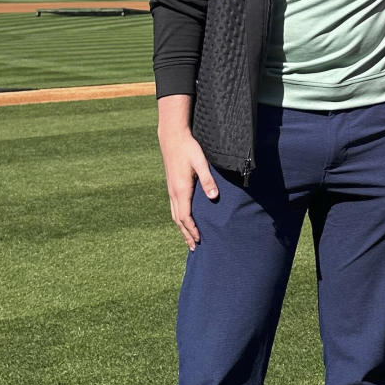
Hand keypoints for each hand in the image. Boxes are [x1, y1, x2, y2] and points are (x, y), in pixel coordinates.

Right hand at [157, 96, 218, 249]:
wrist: (172, 137)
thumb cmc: (188, 148)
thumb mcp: (201, 163)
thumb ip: (208, 180)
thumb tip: (213, 197)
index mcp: (181, 190)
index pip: (186, 216)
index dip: (192, 230)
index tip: (199, 240)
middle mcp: (174, 192)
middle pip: (179, 220)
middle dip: (186, 234)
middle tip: (194, 247)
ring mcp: (171, 189)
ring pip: (175, 214)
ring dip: (182, 228)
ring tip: (188, 238)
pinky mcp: (171, 185)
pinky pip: (174, 207)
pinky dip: (179, 218)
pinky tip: (183, 220)